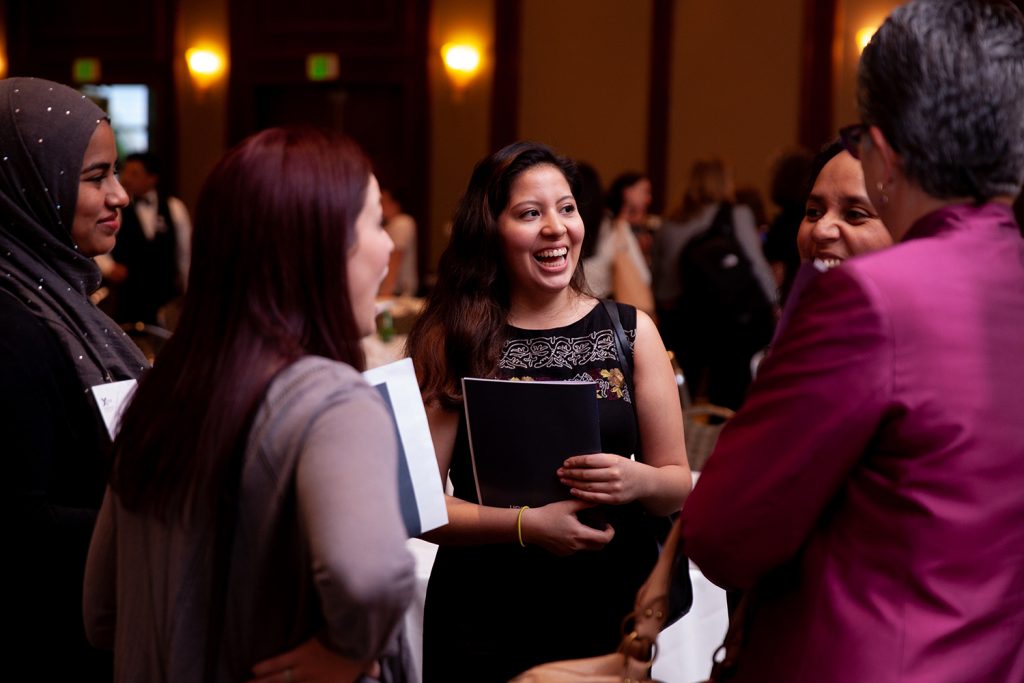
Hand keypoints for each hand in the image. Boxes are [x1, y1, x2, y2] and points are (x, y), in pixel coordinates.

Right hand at [248, 637, 376, 682]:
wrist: (359, 635)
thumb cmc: (367, 649)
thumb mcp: (370, 663)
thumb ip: (371, 670)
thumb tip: (377, 672)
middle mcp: (313, 682)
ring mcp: (305, 669)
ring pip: (278, 680)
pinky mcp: (301, 652)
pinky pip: (280, 662)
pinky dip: (266, 666)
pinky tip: (254, 670)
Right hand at [522, 498, 614, 555]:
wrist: (531, 526)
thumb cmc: (549, 514)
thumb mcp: (567, 505)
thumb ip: (584, 503)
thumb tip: (598, 500)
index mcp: (580, 534)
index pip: (604, 539)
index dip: (610, 533)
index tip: (608, 525)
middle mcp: (576, 546)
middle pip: (598, 547)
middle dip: (602, 538)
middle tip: (600, 527)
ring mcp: (569, 551)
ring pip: (587, 549)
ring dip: (590, 540)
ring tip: (584, 527)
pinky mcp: (562, 554)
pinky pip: (576, 550)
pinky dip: (578, 542)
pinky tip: (570, 533)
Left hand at [558, 453, 647, 505]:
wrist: (645, 482)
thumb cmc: (626, 468)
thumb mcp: (615, 458)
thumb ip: (599, 460)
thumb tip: (578, 461)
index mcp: (613, 461)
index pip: (589, 460)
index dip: (575, 462)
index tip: (565, 463)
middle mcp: (614, 474)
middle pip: (586, 474)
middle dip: (570, 473)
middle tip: (560, 472)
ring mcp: (614, 488)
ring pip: (588, 486)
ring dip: (573, 483)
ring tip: (563, 480)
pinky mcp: (614, 499)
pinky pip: (594, 497)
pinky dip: (581, 494)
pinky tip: (573, 491)